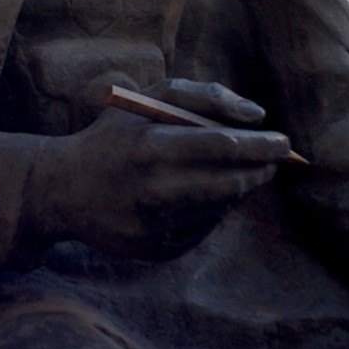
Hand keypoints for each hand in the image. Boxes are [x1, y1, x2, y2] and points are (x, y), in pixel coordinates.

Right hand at [26, 79, 289, 258]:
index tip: (284, 142)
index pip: (224, 147)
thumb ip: (204, 97)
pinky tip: (191, 195)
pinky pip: (204, 228)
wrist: (63, 190)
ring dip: (236, 188)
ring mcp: (155, 226)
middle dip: (259, 170)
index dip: (262, 146)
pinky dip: (211, 209)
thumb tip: (256, 115)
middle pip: (232, 183)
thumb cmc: (114, 136)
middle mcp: (153, 191)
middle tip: (272, 160)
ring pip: (222, 206)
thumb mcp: (148, 100)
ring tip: (227, 171)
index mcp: (149, 147)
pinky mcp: (157, 251)